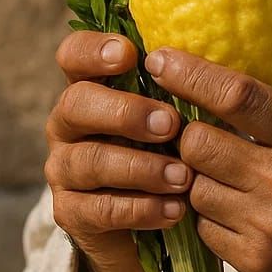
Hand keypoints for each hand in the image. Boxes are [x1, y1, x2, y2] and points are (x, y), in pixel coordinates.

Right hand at [43, 32, 194, 271]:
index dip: (93, 50)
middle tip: (170, 124)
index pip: (73, 56)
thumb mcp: (171, 114)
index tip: (129, 54)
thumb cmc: (165, 148)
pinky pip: (99, 209)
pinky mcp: (70, 212)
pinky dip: (140, 209)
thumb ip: (177, 88)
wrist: (144, 221)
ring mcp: (63, 168)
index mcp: (90, 87)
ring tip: (183, 176)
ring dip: (141, 167)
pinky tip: (173, 209)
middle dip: (125, 112)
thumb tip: (208, 65)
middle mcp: (67, 124)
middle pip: (75, 104)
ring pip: (90, 160)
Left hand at [144, 2, 271, 271]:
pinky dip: (209, 213)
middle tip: (188, 120)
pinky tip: (230, 201)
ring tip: (215, 162)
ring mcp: (268, 227)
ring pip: (195, 187)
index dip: (190, 74)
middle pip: (199, 143)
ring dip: (197, 172)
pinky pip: (204, 228)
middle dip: (187, 128)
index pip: (238, 97)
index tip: (160, 58)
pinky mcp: (257, 262)